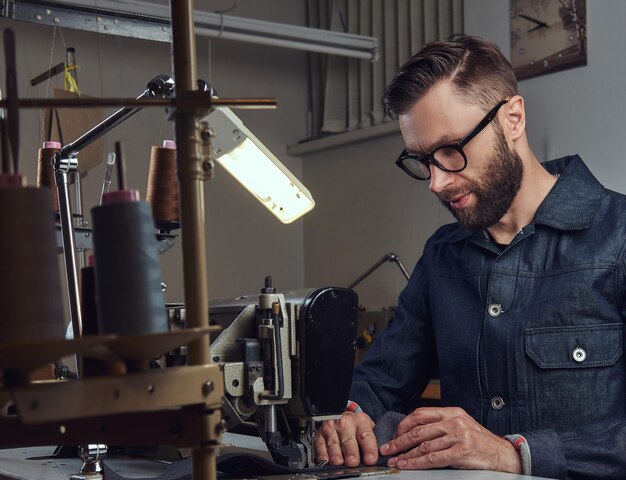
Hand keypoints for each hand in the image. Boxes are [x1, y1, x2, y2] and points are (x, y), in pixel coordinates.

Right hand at [313, 411, 377, 466]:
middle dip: (351, 451)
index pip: (366, 436)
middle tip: (353, 461)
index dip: (369, 448)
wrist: (339, 414)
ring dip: (336, 453)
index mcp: (360, 421)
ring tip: (339, 462)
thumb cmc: (355, 425)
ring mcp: (331, 428)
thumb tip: (380, 456)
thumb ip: (371, 440)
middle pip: (348, 440)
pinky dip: (322, 453)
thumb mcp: (367, 427)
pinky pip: (320, 445)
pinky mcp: (320, 435)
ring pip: (333, 443)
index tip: (371, 459)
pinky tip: (325, 460)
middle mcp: (344, 424)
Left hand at [379, 407, 521, 472]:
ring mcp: (458, 436)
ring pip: (423, 446)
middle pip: (419, 430)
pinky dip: (417, 463)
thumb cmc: (480, 442)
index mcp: (452, 412)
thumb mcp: (462, 426)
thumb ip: (442, 425)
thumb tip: (415, 432)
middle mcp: (454, 421)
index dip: (404, 425)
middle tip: (387, 449)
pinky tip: (408, 465)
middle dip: (399, 441)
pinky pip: (433, 458)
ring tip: (394, 461)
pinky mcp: (461, 452)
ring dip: (405, 455)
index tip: (394, 434)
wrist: (504, 455)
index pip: (421, 414)